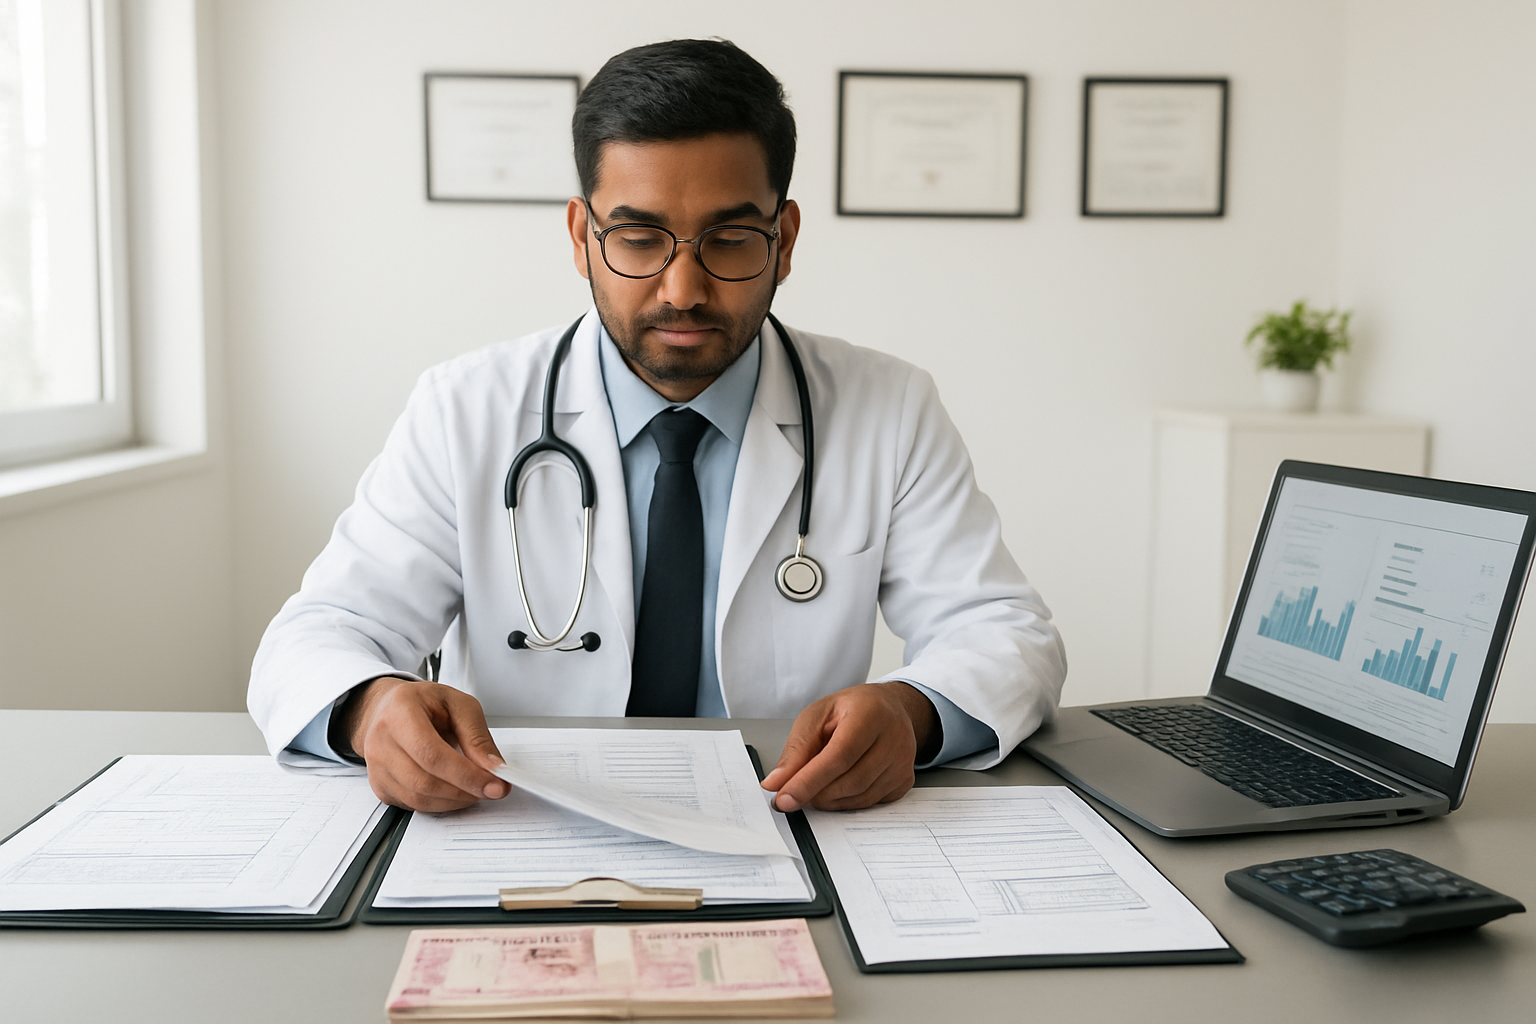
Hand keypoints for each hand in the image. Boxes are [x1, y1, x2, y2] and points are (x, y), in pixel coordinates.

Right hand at [334, 677, 508, 811]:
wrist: (392, 709)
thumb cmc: (425, 703)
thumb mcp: (459, 705)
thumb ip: (477, 736)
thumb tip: (493, 768)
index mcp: (400, 712)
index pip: (432, 754)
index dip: (465, 775)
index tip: (493, 784)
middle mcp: (381, 741)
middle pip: (424, 781)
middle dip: (464, 791)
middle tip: (491, 788)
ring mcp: (376, 766)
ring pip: (418, 798)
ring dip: (454, 800)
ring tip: (475, 788)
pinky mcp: (380, 785)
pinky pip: (412, 805)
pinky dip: (439, 804)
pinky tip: (454, 790)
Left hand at [760, 682, 939, 811]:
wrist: (889, 708)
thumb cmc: (851, 710)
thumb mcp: (817, 716)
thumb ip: (796, 750)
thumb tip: (776, 784)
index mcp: (870, 714)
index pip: (838, 756)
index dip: (809, 781)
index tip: (784, 799)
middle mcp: (894, 739)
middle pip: (850, 781)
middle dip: (815, 794)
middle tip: (791, 795)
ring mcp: (903, 763)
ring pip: (860, 797)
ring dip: (829, 801)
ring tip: (813, 788)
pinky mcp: (904, 781)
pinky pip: (870, 803)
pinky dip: (846, 802)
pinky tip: (837, 787)